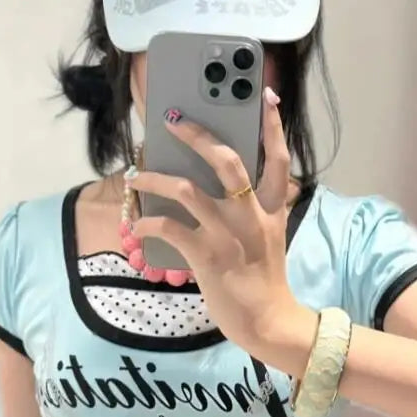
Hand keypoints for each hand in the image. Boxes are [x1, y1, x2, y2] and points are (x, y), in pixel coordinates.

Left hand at [127, 87, 318, 367]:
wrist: (267, 322)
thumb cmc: (261, 277)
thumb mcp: (269, 235)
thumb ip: (255, 207)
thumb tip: (216, 181)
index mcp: (271, 207)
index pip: (278, 157)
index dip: (272, 124)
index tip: (264, 94)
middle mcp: (252, 215)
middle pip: (227, 160)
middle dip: (198, 134)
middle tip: (174, 119)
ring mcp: (229, 234)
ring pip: (187, 189)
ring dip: (156, 177)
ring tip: (137, 173)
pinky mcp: (208, 256)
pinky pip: (170, 227)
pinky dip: (150, 221)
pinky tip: (139, 222)